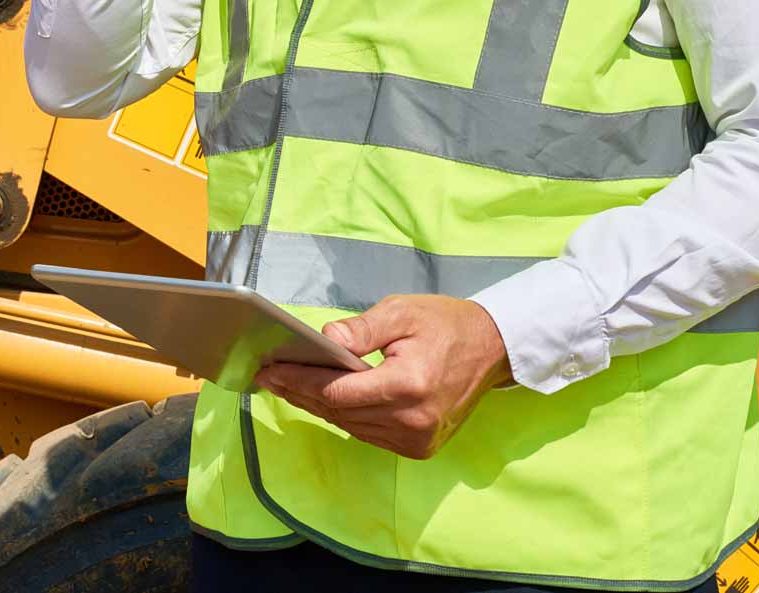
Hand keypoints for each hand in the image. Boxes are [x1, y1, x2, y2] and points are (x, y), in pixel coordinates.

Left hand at [254, 295, 512, 459]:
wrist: (492, 349)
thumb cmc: (444, 324)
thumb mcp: (401, 311)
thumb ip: (361, 328)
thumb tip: (324, 338)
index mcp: (408, 385)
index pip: (338, 391)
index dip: (300, 381)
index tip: (269, 370)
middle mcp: (413, 420)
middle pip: (340, 411)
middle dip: (300, 393)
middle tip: (267, 376)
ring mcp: (418, 439)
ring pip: (351, 426)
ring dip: (318, 407)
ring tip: (286, 386)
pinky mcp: (420, 447)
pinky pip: (369, 434)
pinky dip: (344, 417)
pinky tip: (320, 400)